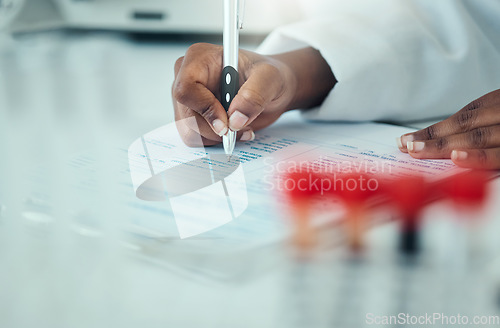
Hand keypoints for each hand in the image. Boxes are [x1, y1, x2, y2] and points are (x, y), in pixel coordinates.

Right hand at [172, 43, 334, 145]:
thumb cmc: (268, 76)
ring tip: (241, 126)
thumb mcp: (270, 78)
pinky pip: (195, 139)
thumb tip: (235, 119)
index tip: (226, 121)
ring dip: (217, 137)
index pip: (185, 88)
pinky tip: (234, 131)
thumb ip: (254, 95)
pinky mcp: (192, 117)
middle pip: (186, 115)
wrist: (271, 90)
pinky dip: (216, 141)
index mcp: (200, 58)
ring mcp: (188, 100)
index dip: (204, 108)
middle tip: (240, 126)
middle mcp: (187, 77)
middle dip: (215, 128)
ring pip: (189, 131)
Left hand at [397, 89, 499, 168]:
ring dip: (445, 145)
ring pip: (477, 137)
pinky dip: (477, 156)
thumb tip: (445, 143)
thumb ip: (479, 125)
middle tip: (406, 145)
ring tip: (418, 150)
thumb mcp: (498, 115)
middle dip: (432, 137)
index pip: (460, 118)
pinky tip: (456, 157)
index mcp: (496, 104)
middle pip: (464, 125)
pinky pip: (498, 154)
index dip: (431, 130)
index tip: (406, 139)